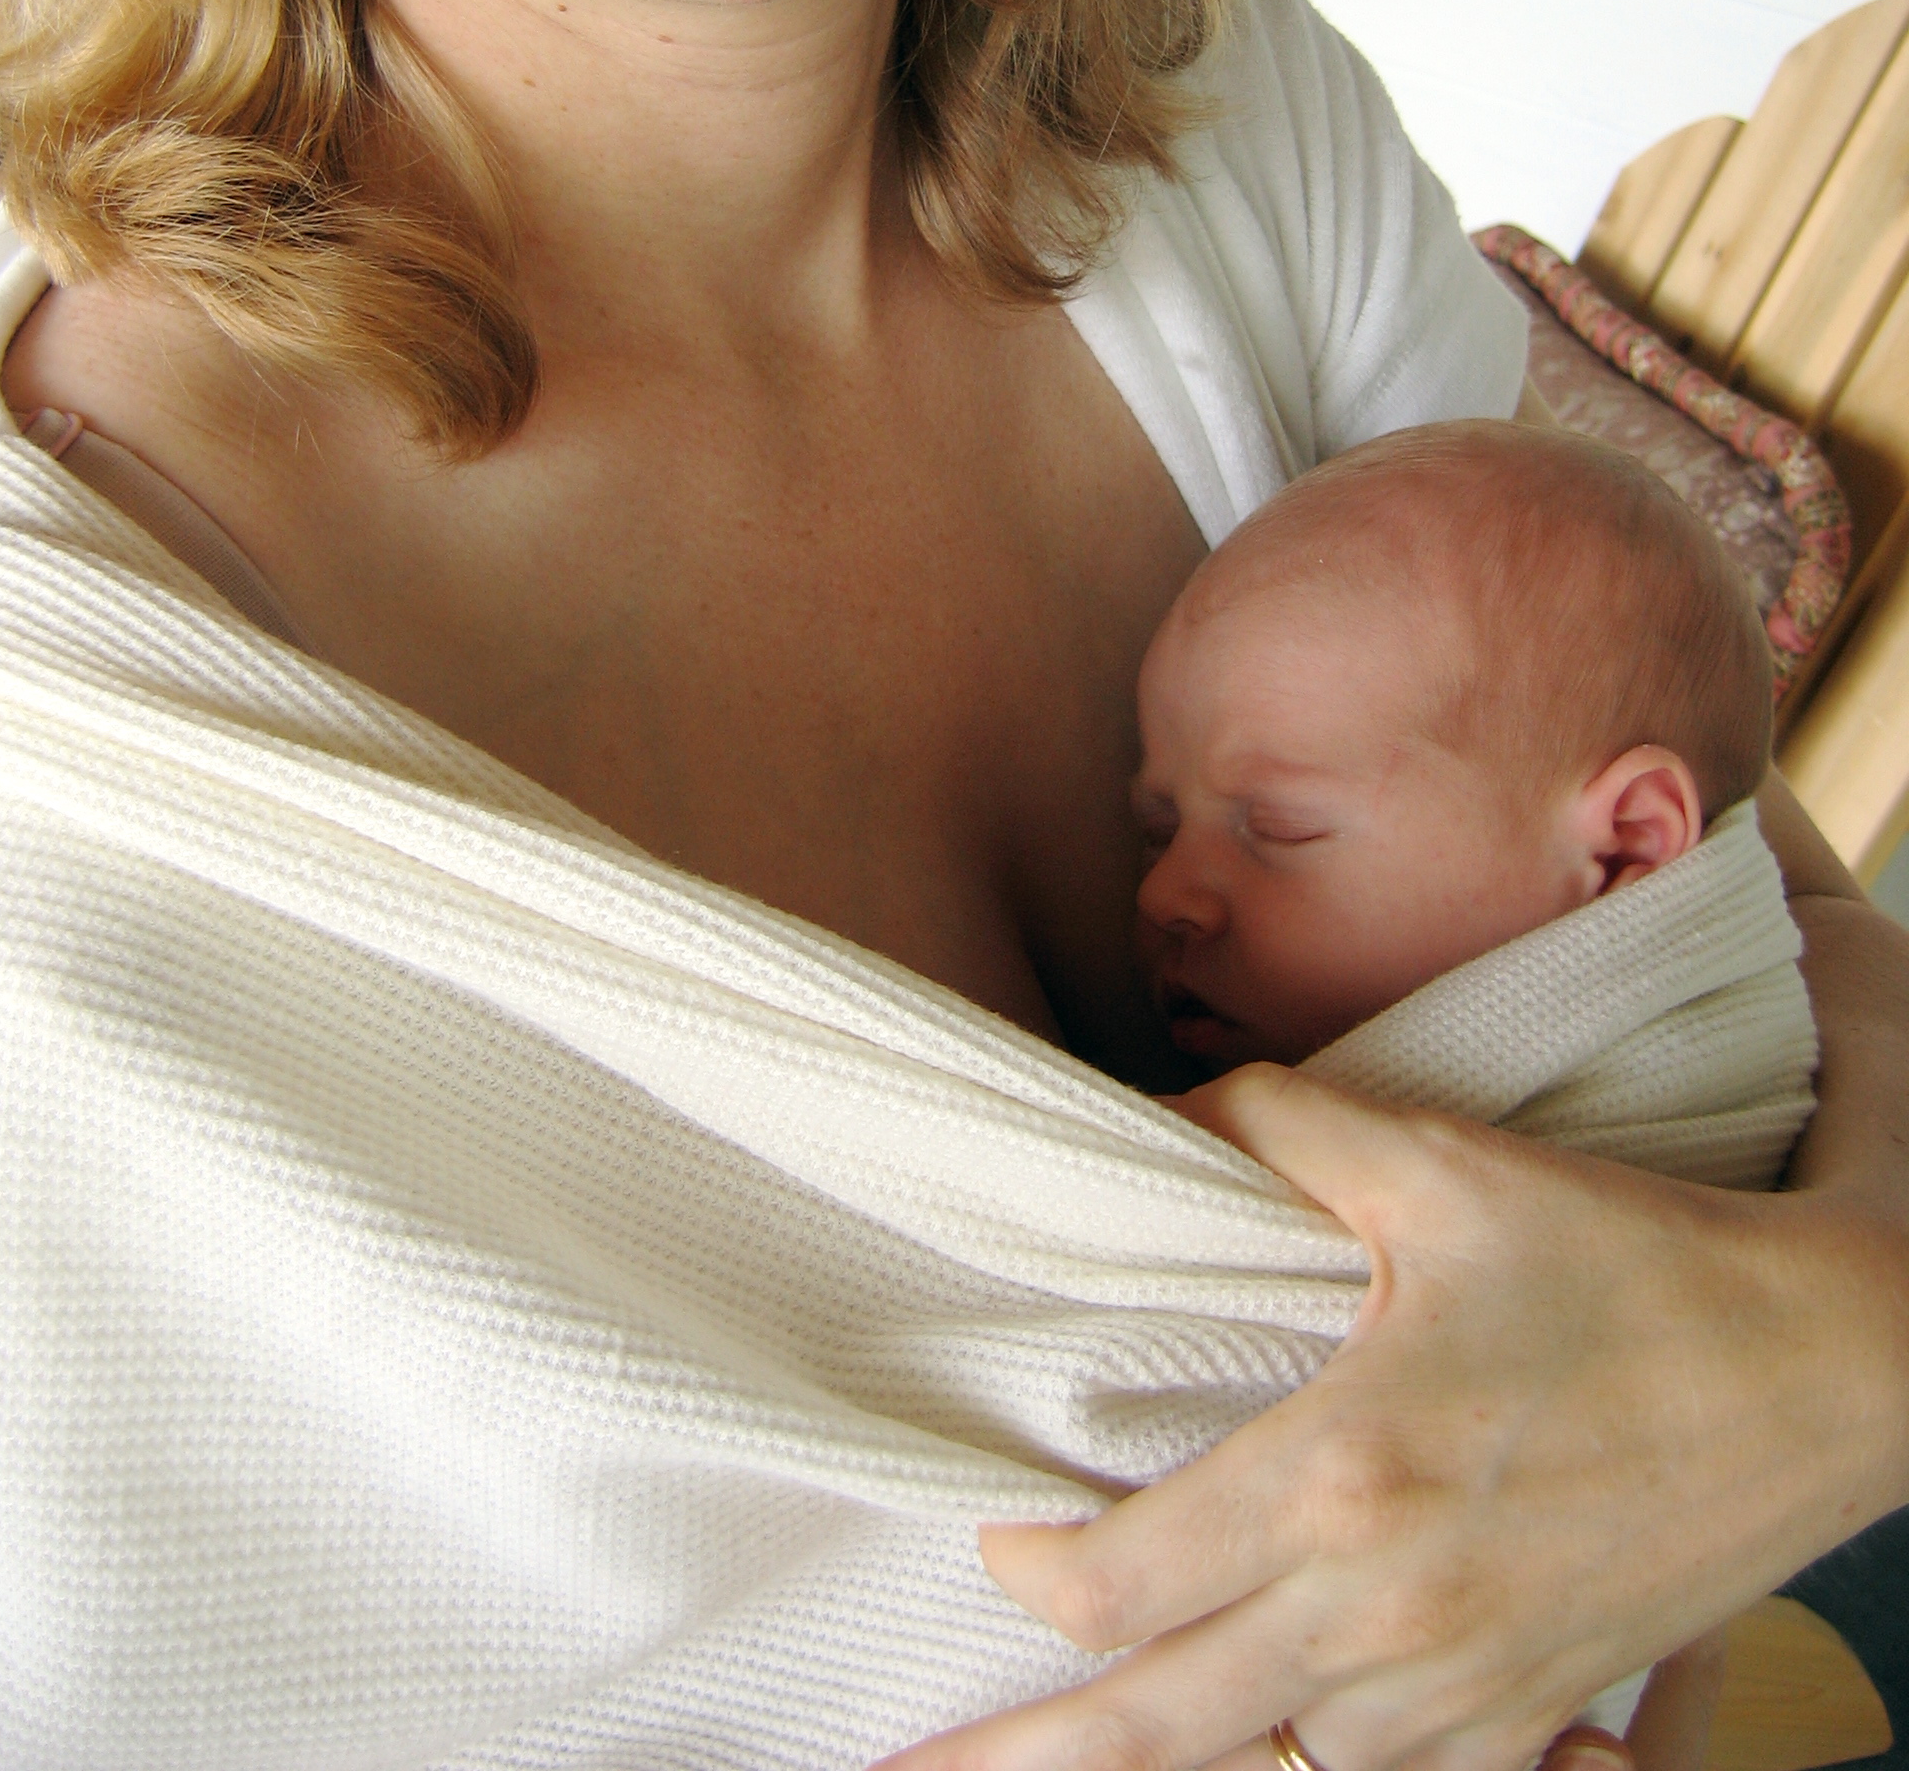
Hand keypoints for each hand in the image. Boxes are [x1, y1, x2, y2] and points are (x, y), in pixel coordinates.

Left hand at [879, 1064, 1905, 1770]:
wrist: (1828, 1373)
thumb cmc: (1635, 1264)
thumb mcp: (1444, 1162)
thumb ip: (1276, 1129)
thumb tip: (1151, 1114)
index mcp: (1347, 1478)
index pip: (1126, 1580)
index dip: (1034, 1576)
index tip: (996, 1541)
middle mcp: (1389, 1612)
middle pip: (1162, 1725)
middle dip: (1025, 1756)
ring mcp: (1469, 1689)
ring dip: (1171, 1764)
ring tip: (1069, 1761)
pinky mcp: (1537, 1715)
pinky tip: (1269, 1745)